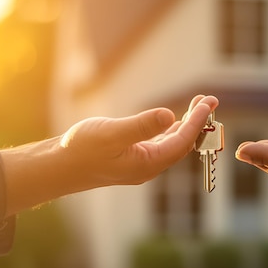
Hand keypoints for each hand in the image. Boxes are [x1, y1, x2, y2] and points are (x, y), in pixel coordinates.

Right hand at [2, 95, 217, 214]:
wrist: (58, 167)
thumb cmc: (80, 150)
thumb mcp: (111, 134)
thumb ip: (141, 125)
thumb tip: (169, 115)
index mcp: (147, 164)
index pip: (181, 142)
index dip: (197, 122)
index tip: (209, 103)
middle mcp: (148, 167)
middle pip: (182, 144)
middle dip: (198, 123)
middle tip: (209, 100)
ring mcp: (141, 163)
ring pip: (172, 143)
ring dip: (186, 124)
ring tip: (199, 106)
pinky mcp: (132, 158)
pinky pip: (160, 144)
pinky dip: (171, 129)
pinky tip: (174, 119)